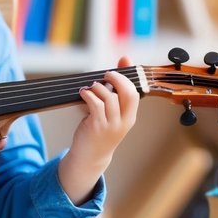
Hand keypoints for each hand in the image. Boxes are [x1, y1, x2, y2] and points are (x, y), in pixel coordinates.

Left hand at [58, 56, 139, 203]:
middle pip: (127, 93)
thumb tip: (120, 65)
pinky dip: (88, 94)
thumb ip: (114, 93)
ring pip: (110, 97)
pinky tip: (83, 93)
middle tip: (106, 75)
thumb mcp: (110, 114)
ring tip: (90, 88)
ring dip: (97, 87)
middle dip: (117, 78)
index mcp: (129, 117)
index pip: (135, 92)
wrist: (90, 156)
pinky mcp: (97, 126)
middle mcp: (123, 121)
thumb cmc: (99, 131)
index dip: (128, 75)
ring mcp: (111, 125)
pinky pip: (95, 104)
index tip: (122, 62)